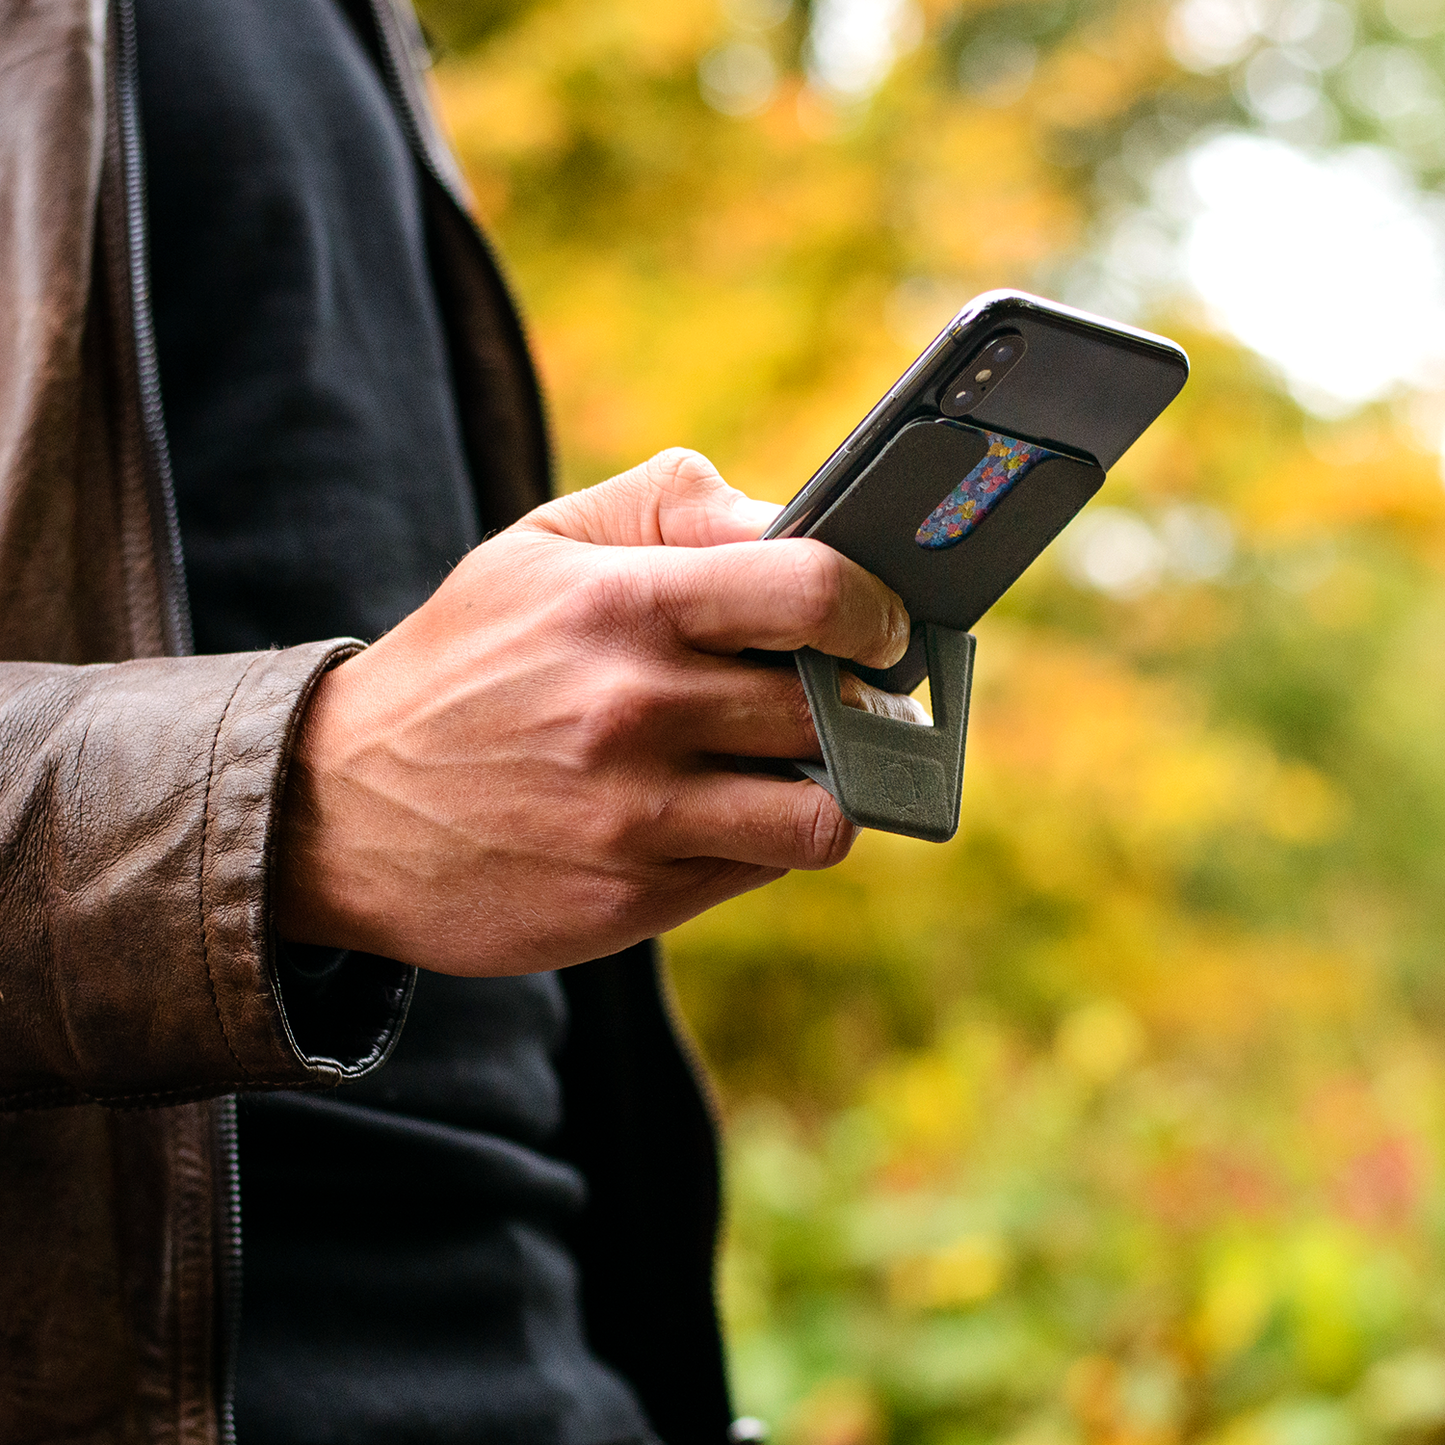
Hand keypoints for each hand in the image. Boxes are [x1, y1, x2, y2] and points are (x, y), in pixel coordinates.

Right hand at [273, 449, 922, 974]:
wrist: (340, 810)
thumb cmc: (461, 664)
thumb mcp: (538, 546)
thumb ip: (669, 505)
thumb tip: (788, 520)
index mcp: (619, 606)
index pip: (812, 591)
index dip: (874, 608)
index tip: (880, 625)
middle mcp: (634, 713)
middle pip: (830, 709)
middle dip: (852, 702)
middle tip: (837, 696)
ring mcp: (636, 818)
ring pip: (821, 814)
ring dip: (826, 788)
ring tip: (789, 765)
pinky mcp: (632, 898)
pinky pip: (760, 868)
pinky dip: (761, 838)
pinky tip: (716, 811)